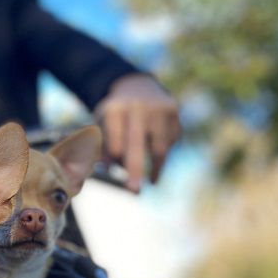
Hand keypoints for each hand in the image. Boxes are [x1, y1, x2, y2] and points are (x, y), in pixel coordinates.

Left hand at [95, 74, 180, 190]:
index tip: (111, 172)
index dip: (113, 159)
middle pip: (137, 145)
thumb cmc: (115, 113)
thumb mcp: (103, 123)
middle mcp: (138, 106)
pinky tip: (157, 152)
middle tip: (133, 191)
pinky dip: (165, 152)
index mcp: (115, 109)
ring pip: (160, 147)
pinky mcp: (174, 112)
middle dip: (135, 170)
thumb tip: (106, 169)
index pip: (115, 142)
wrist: (137, 86)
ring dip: (155, 168)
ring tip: (151, 181)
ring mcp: (158, 108)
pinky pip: (172, 141)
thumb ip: (103, 146)